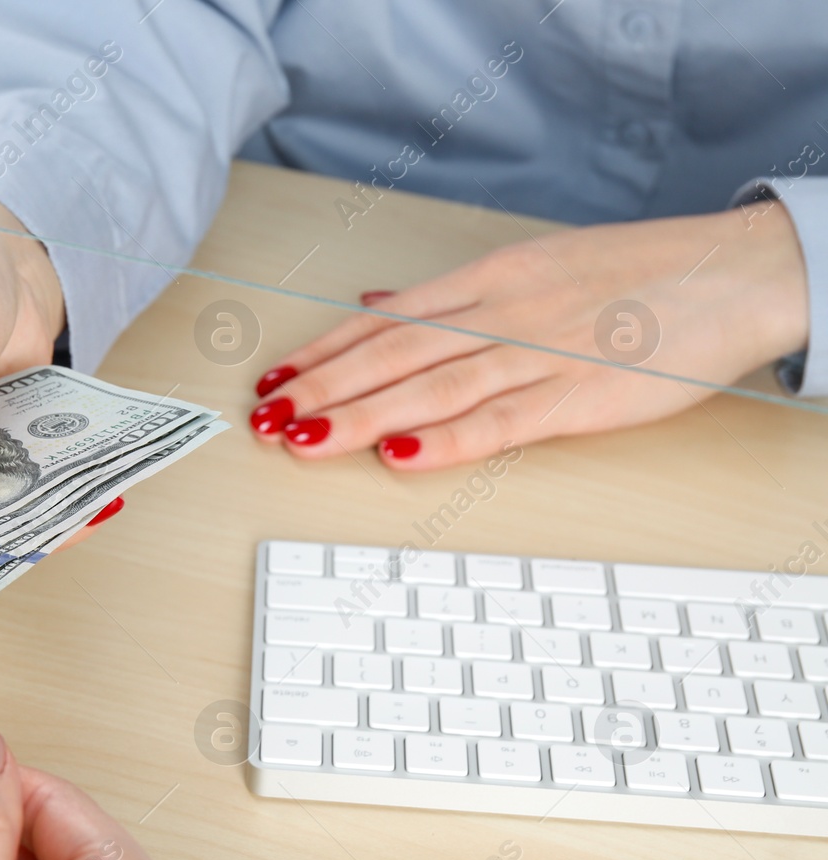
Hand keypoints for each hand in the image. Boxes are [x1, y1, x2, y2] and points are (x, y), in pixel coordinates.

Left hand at [248, 205, 809, 469]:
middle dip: (322, 388)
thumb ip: (452, 295)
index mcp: (487, 281)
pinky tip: (398, 454)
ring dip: (358, 414)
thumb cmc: (633, 276)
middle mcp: (500, 313)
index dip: (321, 353)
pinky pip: (502, 420)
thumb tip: (378, 304)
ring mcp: (538, 354)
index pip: (384, 321)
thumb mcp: (531, 267)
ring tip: (302, 437)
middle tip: (266, 418)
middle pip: (392, 354)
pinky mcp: (580, 396)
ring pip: (431, 385)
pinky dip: (448, 438)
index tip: (274, 379)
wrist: (732, 272)